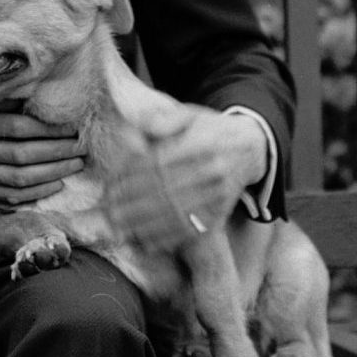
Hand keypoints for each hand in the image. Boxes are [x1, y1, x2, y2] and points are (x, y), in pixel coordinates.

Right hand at [0, 105, 84, 204]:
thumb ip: (3, 100)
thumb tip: (39, 95)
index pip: (19, 128)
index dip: (49, 130)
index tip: (71, 127)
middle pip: (23, 155)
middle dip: (58, 152)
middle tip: (81, 147)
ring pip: (20, 178)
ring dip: (53, 173)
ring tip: (75, 165)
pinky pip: (10, 196)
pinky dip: (36, 193)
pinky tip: (55, 184)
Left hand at [104, 109, 267, 249]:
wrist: (250, 148)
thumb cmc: (210, 130)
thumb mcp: (190, 114)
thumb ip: (166, 118)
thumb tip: (145, 122)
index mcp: (202, 144)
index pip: (158, 164)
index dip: (130, 177)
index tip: (109, 186)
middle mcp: (213, 171)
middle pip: (163, 192)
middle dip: (130, 204)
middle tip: (106, 211)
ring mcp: (218, 195)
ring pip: (174, 214)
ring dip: (143, 224)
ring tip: (118, 228)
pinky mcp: (220, 213)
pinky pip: (190, 230)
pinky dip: (166, 238)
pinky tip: (144, 241)